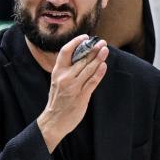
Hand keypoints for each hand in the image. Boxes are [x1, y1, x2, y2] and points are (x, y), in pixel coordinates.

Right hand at [36, 35, 107, 150]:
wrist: (54, 121)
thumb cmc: (57, 101)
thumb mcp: (56, 82)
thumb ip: (66, 71)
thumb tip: (80, 57)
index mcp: (57, 72)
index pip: (65, 51)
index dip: (76, 42)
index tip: (85, 37)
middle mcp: (64, 78)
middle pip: (80, 59)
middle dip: (93, 49)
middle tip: (102, 42)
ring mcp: (73, 87)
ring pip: (88, 69)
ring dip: (98, 58)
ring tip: (105, 50)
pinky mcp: (81, 96)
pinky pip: (92, 82)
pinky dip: (99, 73)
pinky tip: (104, 66)